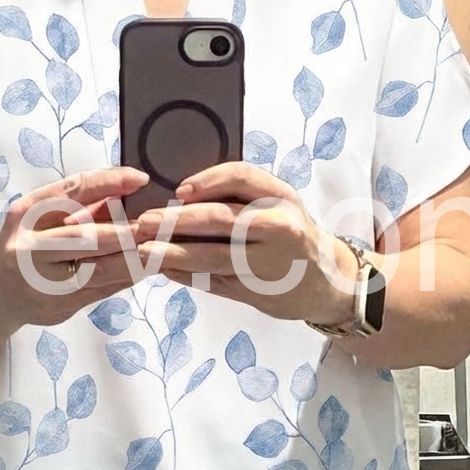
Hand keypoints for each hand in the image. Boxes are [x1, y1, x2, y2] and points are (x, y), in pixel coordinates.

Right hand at [0, 167, 148, 326]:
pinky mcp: (57, 308)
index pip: (70, 192)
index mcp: (26, 215)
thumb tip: (126, 190)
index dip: (108, 182)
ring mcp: (41, 282)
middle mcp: (29, 248)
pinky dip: (126, 278)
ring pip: (97, 270)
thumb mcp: (42, 217)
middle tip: (155, 224)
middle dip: (124, 231)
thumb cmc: (28, 243)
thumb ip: (80, 205)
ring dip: (133, 259)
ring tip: (159, 247)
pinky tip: (145, 268)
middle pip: (83, 237)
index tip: (140, 178)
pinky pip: (101, 291)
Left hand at [134, 162, 356, 323]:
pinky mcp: (254, 292)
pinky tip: (163, 270)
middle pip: (222, 219)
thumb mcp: (279, 204)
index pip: (243, 177)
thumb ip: (241, 195)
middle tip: (145, 221)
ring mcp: (266, 264)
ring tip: (144, 250)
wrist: (326, 282)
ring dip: (173, 253)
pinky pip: (212, 281)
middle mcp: (279, 228)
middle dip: (177, 220)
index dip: (208, 181)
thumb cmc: (292, 233)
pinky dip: (184, 275)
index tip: (179, 190)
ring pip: (213, 256)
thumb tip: (182, 191)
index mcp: (282, 198)